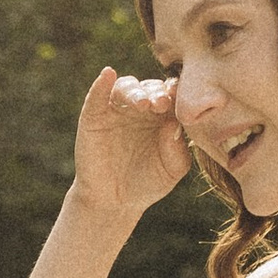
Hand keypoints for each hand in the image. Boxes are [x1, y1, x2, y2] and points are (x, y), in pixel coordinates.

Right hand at [71, 67, 190, 231]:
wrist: (114, 202)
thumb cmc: (147, 184)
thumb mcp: (170, 170)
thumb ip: (178, 150)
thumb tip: (174, 125)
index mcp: (163, 116)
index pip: (171, 95)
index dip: (177, 94)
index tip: (183, 99)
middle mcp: (141, 108)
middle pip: (150, 88)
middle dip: (157, 92)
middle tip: (162, 103)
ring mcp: (117, 110)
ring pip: (126, 88)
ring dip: (135, 91)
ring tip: (142, 102)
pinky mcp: (94, 115)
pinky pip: (98, 95)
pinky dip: (102, 83)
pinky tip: (108, 75)